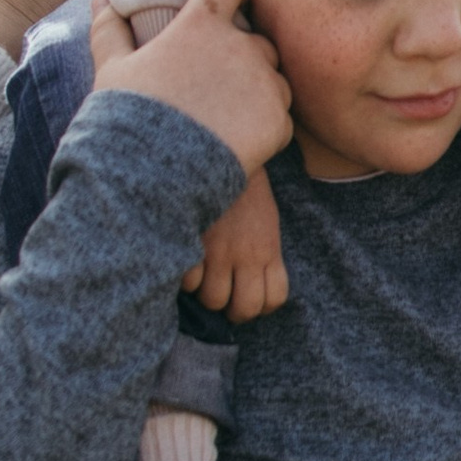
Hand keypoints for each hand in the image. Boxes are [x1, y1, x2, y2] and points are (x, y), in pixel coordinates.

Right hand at [89, 0, 291, 175]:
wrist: (151, 174)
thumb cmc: (127, 116)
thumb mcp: (111, 68)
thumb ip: (110, 28)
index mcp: (202, 23)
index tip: (226, 2)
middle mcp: (241, 46)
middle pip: (257, 40)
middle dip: (242, 57)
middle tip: (214, 86)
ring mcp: (264, 84)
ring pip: (274, 79)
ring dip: (257, 92)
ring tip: (224, 119)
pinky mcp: (277, 121)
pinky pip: (280, 118)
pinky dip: (264, 128)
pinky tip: (236, 143)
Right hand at [183, 162, 289, 319]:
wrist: (223, 149)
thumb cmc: (244, 187)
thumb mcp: (265, 219)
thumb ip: (263, 251)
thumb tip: (253, 280)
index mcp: (268, 248)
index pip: (274, 299)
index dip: (261, 306)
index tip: (247, 297)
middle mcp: (248, 254)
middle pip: (245, 308)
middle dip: (233, 310)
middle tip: (223, 297)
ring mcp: (220, 250)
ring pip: (214, 300)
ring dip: (206, 295)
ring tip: (201, 281)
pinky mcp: (194, 241)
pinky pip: (188, 281)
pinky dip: (185, 279)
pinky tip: (185, 264)